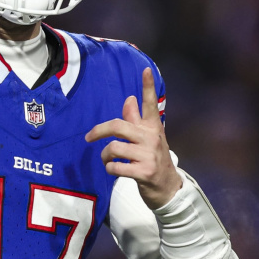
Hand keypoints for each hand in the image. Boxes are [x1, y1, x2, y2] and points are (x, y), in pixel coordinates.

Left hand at [85, 68, 181, 209]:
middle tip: (89, 137)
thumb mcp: (148, 139)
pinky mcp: (144, 172)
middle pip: (118, 125)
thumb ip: (136, 120)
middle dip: (99, 130)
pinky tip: (114, 170)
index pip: (150, 104)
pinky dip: (110, 168)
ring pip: (114, 147)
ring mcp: (149, 155)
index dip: (148, 86)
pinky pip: (115, 166)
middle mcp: (152, 138)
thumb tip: (129, 99)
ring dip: (104, 155)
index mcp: (153, 127)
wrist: (168, 189)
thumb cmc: (154, 160)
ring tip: (107, 159)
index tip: (145, 69)